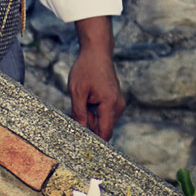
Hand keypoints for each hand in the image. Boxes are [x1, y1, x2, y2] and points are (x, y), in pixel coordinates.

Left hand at [66, 17, 124, 140]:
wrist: (96, 51)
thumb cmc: (86, 69)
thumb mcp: (77, 92)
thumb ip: (79, 114)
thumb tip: (79, 132)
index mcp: (110, 104)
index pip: (105, 133)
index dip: (94, 141)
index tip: (81, 144)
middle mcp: (118, 106)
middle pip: (103, 129)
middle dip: (89, 126)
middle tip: (76, 113)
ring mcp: (118, 103)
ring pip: (103, 122)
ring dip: (91, 118)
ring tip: (82, 101)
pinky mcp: (115, 101)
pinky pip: (104, 114)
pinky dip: (94, 112)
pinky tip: (87, 100)